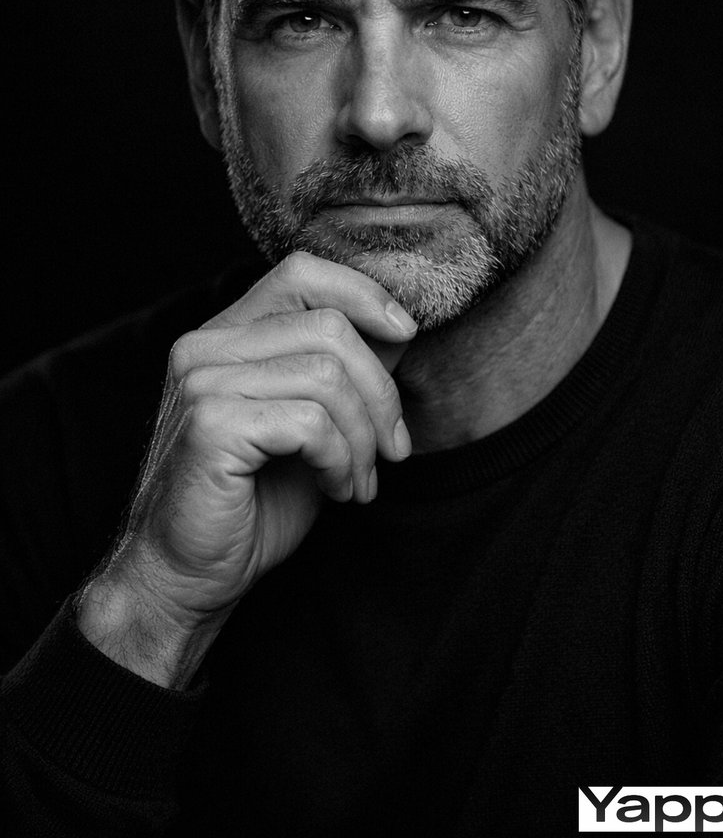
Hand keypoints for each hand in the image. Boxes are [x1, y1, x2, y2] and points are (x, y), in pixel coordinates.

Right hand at [77, 252, 416, 684]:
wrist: (190, 576)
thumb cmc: (253, 502)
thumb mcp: (313, 424)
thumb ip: (344, 370)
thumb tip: (399, 326)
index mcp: (226, 335)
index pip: (301, 272)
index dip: (364, 293)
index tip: (405, 333)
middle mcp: (205, 346)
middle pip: (329, 326)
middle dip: (380, 392)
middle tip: (393, 448)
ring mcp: (203, 382)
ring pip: (327, 375)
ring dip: (364, 438)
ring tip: (360, 479)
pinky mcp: (210, 425)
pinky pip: (310, 423)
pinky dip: (341, 460)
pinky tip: (337, 489)